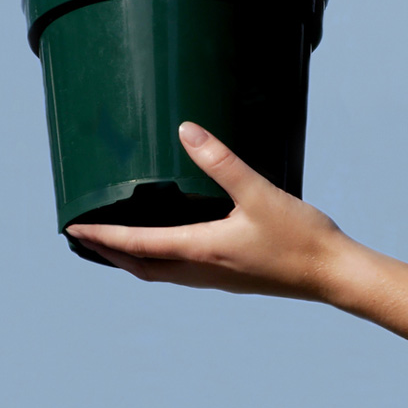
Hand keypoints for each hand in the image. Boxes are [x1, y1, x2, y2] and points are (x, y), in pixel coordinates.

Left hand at [66, 122, 350, 298]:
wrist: (333, 273)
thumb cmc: (298, 235)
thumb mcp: (257, 191)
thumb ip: (220, 160)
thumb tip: (185, 130)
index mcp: (203, 250)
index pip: (139, 247)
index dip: (103, 238)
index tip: (73, 229)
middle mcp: (204, 270)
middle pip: (143, 266)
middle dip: (110, 253)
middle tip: (84, 235)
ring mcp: (218, 276)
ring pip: (162, 271)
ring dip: (134, 257)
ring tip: (116, 239)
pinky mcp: (232, 275)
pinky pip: (182, 270)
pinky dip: (160, 257)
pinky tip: (171, 240)